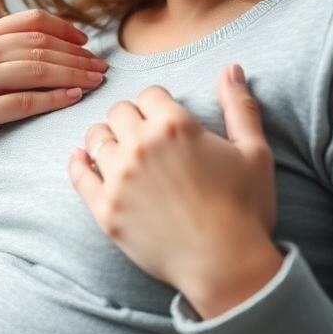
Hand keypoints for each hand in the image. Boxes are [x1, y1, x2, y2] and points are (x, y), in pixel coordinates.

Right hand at [0, 9, 107, 185]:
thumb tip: (40, 50)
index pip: (30, 22)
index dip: (64, 29)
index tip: (86, 41)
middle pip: (40, 45)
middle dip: (77, 54)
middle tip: (101, 65)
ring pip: (39, 69)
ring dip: (74, 74)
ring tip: (96, 80)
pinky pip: (27, 102)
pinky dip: (55, 98)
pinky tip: (74, 97)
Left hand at [67, 63, 281, 314]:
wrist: (227, 266)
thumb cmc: (245, 208)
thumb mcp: (254, 152)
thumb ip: (240, 106)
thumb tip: (232, 67)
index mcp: (175, 125)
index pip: (150, 94)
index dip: (158, 103)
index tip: (163, 116)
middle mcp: (140, 146)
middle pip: (119, 112)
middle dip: (130, 117)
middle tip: (142, 133)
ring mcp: (118, 178)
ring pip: (96, 139)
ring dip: (106, 138)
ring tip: (117, 147)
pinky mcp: (105, 209)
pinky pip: (79, 176)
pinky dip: (78, 164)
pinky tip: (80, 158)